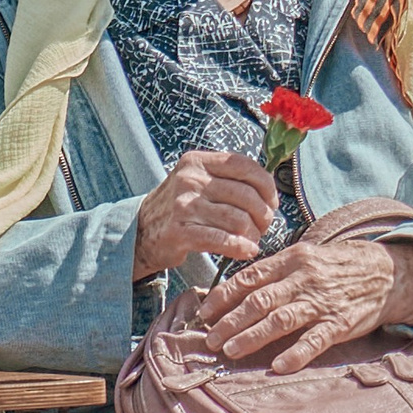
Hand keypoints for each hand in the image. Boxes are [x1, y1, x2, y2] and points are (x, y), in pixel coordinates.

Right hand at [133, 149, 281, 279]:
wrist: (140, 229)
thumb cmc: (179, 206)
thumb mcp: (197, 180)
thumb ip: (227, 178)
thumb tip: (268, 188)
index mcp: (198, 161)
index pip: (244, 166)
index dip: (266, 186)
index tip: (271, 202)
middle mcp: (190, 179)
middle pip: (246, 195)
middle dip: (263, 215)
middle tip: (263, 226)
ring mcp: (183, 205)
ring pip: (237, 219)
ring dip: (252, 234)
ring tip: (252, 239)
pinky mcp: (180, 232)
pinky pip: (221, 240)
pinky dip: (240, 247)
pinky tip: (247, 251)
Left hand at [197, 236, 412, 371]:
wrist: (386, 271)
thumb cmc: (336, 267)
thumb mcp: (304, 258)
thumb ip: (274, 273)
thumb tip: (237, 291)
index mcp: (290, 260)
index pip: (249, 278)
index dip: (224, 297)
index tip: (204, 313)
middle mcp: (303, 279)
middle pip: (259, 301)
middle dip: (230, 321)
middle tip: (209, 339)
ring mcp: (322, 301)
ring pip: (281, 319)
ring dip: (252, 336)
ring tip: (230, 350)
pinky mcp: (341, 323)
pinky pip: (316, 340)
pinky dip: (296, 353)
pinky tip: (279, 366)